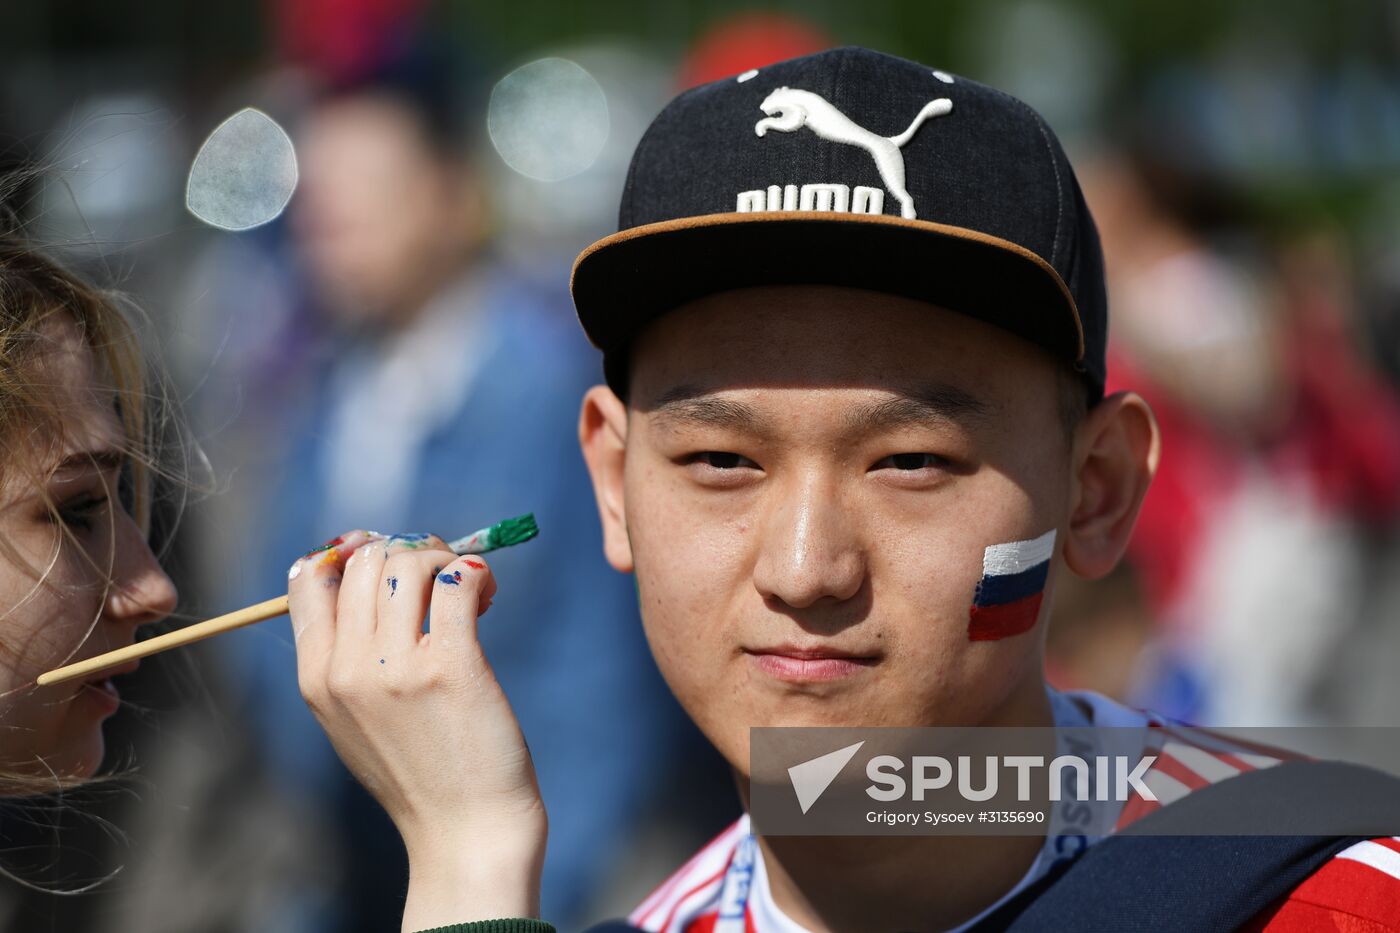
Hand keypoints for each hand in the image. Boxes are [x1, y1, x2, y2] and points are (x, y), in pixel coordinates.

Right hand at [288, 530, 546, 928]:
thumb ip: (347, 655)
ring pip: (410, 561)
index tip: (387, 558)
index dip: (351, 551)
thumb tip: (371, 566)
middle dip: (407, 548)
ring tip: (470, 587)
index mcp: (315, 679)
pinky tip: (486, 592)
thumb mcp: (352, 718)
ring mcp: (397, 668)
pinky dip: (476, 572)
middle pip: (365, 559)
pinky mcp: (452, 667)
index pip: (309, 577)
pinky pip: (457, 581)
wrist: (464, 830)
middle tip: (441, 571)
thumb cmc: (418, 770)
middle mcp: (348, 669)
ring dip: (445, 558)